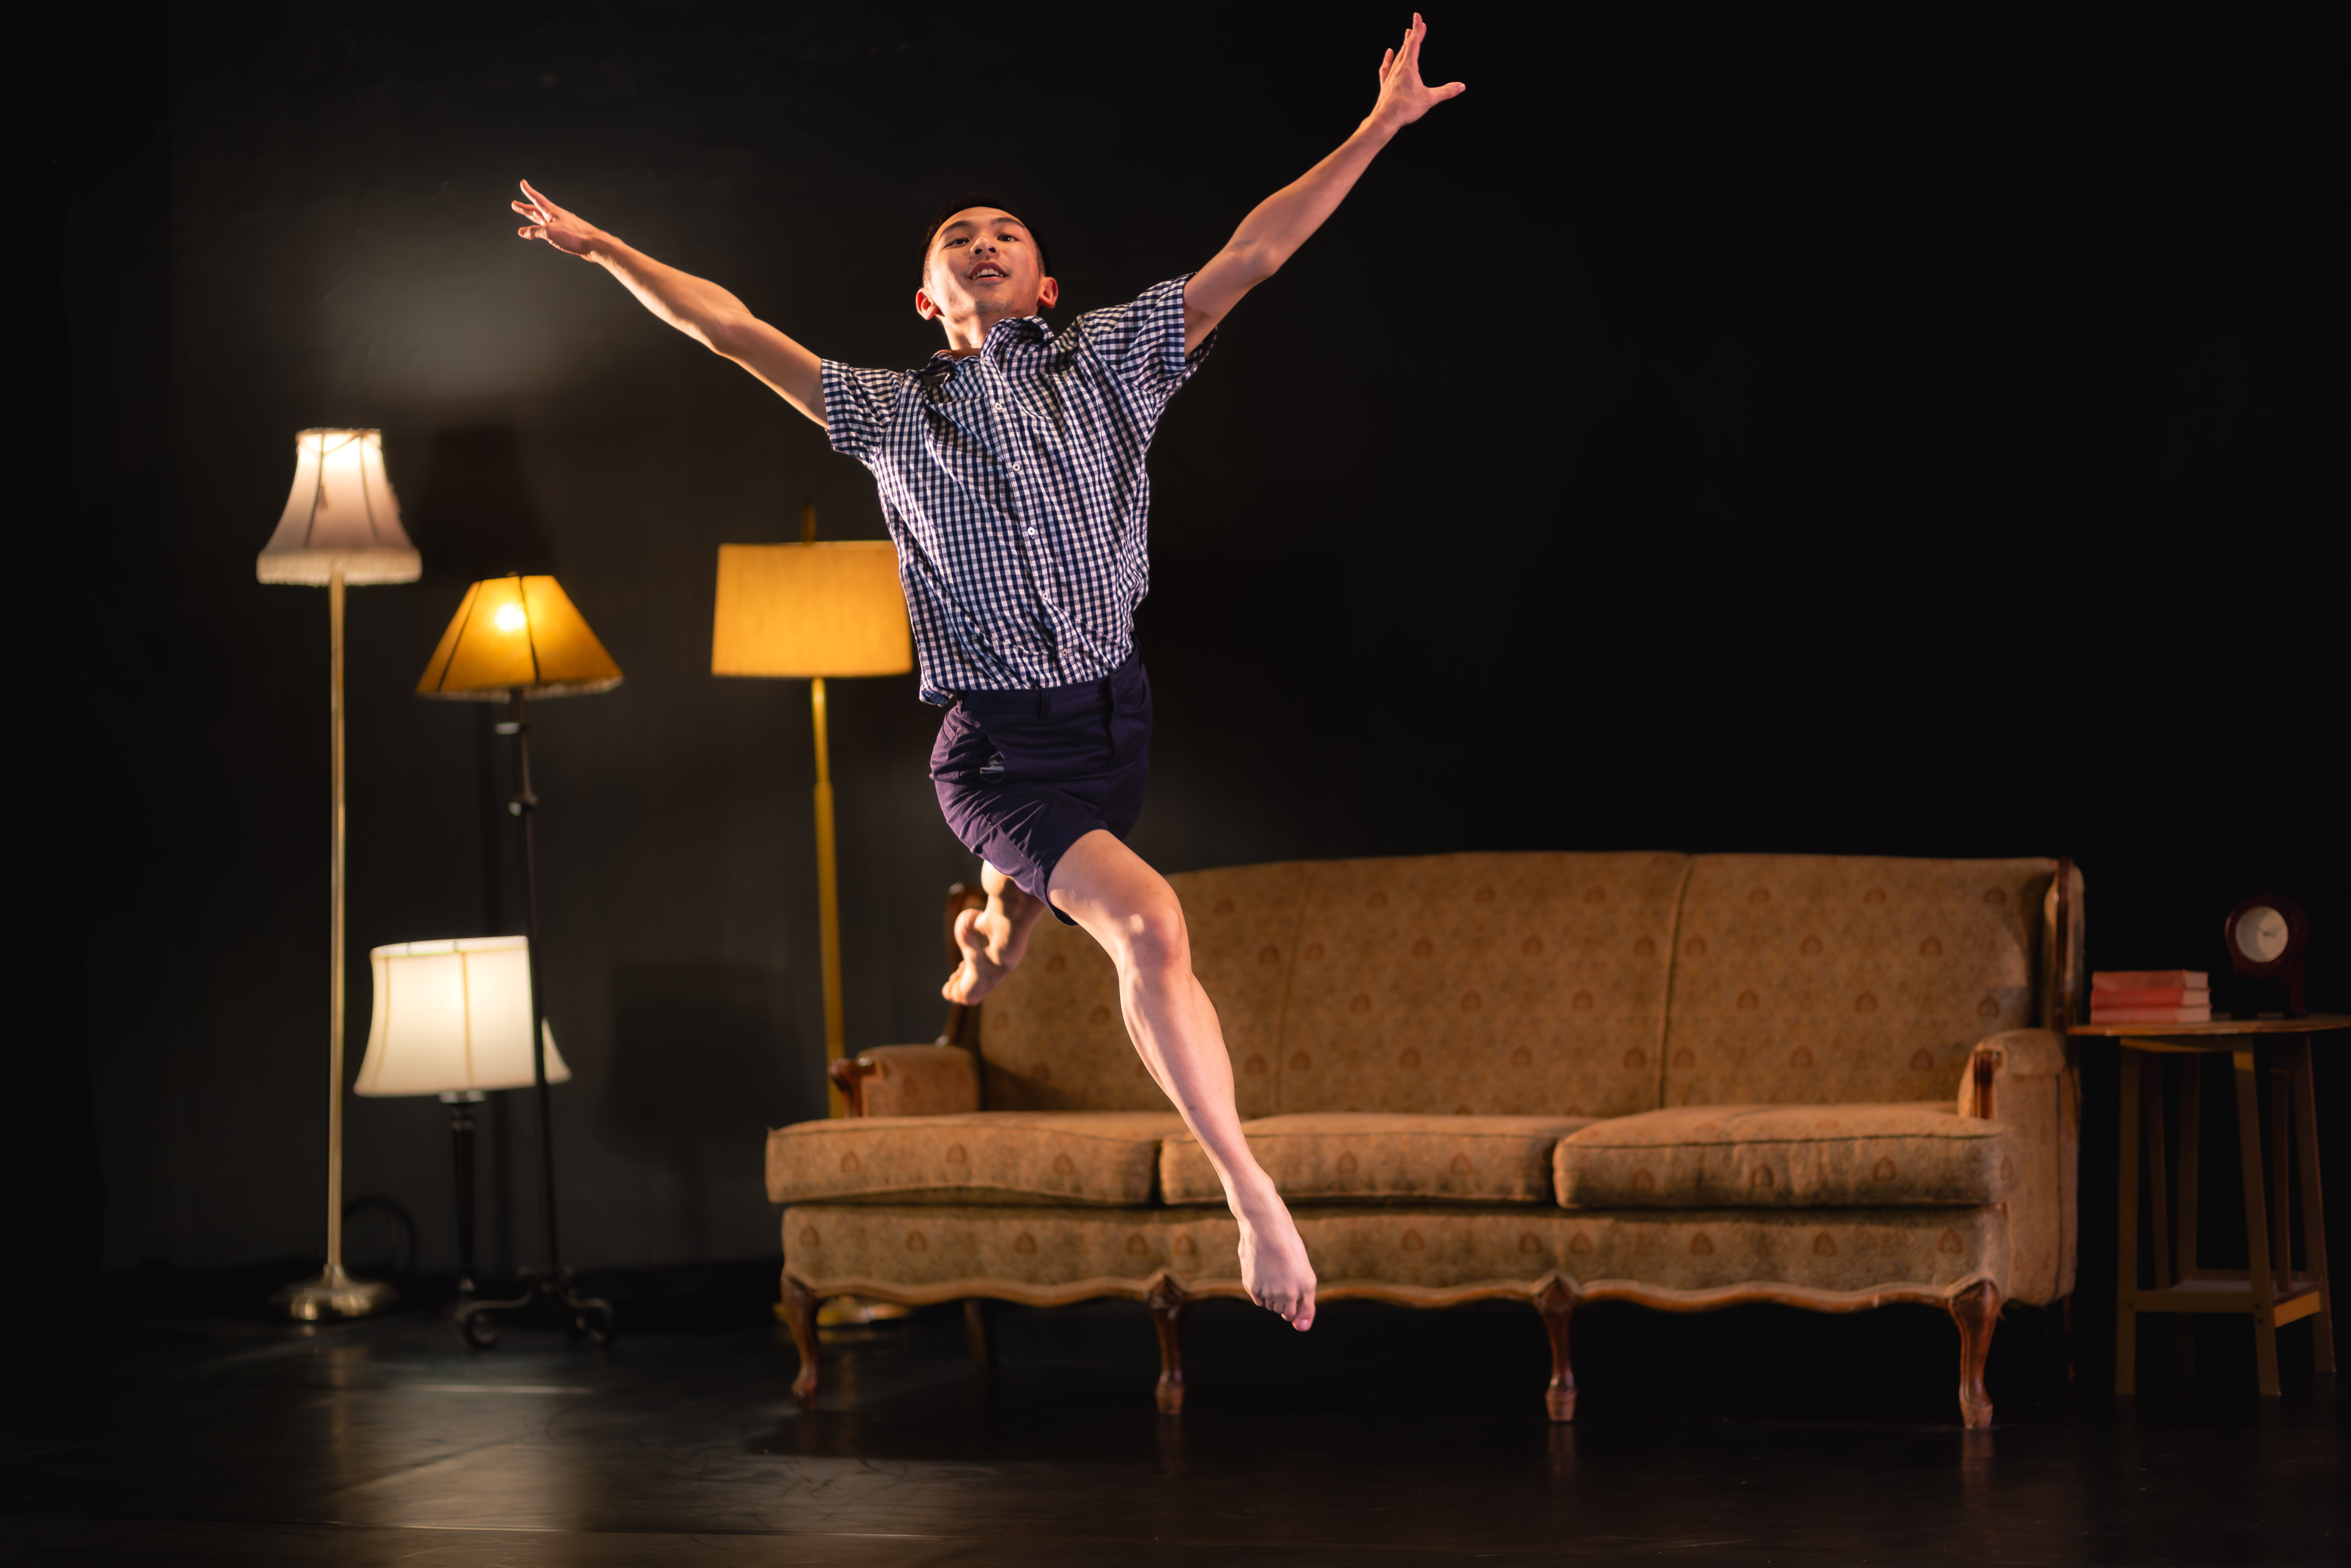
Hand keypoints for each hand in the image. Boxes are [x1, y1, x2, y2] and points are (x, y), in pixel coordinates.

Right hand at [511, 180, 602, 258]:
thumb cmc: (574, 236)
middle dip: (525, 207)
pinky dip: (540, 229)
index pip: (537, 198)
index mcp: (552, 211)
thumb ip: (535, 231)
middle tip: (514, 204)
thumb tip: (523, 232)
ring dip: (531, 217)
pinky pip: (548, 229)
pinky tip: (538, 232)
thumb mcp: (550, 232)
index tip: (522, 182)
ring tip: (524, 215)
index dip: (528, 191)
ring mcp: (561, 224)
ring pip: (542, 219)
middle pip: (537, 210)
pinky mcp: (565, 234)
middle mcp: (556, 216)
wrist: (594, 244)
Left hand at [1369, 13, 1464, 130]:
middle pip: (1406, 47)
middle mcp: (1398, 69)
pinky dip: (1388, 59)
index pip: (1414, 43)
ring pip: (1398, 55)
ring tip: (1406, 36)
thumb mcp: (1429, 99)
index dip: (1418, 29)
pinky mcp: (1385, 84)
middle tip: (1417, 24)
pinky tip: (1389, 53)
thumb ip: (1446, 92)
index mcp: (1409, 68)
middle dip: (1413, 35)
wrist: (1385, 120)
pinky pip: (1386, 67)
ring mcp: (1390, 76)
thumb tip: (1461, 86)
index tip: (1417, 17)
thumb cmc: (1405, 109)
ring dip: (1403, 45)